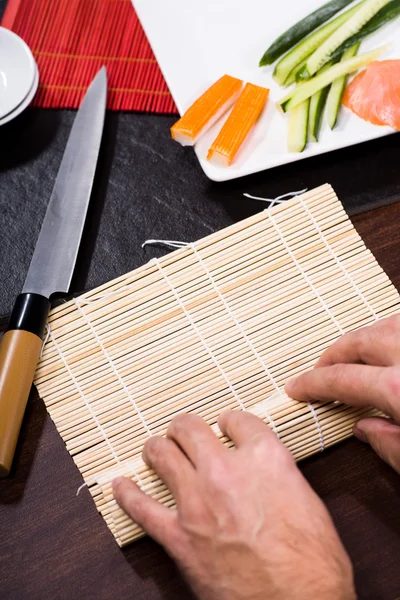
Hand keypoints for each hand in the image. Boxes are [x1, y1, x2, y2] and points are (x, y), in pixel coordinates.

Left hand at [113, 411, 354, 599]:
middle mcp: (226, 471)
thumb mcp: (309, 503)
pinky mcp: (179, 537)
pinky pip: (141, 508)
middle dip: (186, 428)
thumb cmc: (313, 565)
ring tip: (158, 449)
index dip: (231, 422)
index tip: (228, 427)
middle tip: (185, 433)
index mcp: (265, 459)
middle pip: (191, 428)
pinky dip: (127, 495)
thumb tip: (264, 469)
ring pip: (161, 454)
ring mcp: (197, 502)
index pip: (238, 420)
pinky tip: (120, 485)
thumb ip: (278, 475)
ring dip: (158, 448)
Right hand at [285, 314, 399, 473]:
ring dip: (365, 336)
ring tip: (355, 353)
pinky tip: (390, 346)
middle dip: (334, 353)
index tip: (295, 387)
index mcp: (399, 388)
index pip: (342, 379)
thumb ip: (392, 446)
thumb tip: (366, 429)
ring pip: (386, 324)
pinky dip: (391, 331)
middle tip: (321, 370)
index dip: (312, 383)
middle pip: (360, 341)